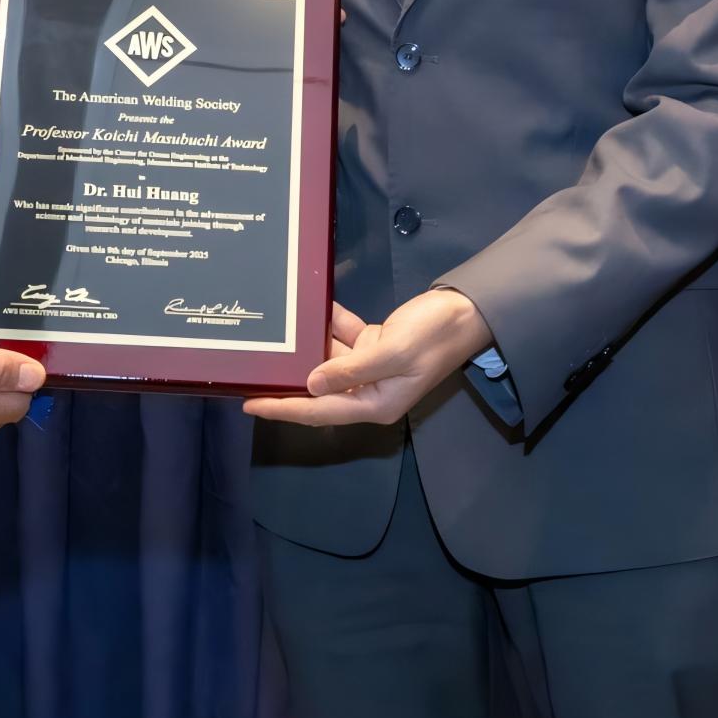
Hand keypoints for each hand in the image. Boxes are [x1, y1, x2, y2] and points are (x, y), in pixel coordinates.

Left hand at [244, 292, 490, 427]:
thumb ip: (351, 371)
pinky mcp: (376, 344)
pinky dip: (330, 321)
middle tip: (250, 369)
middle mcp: (369, 390)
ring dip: (307, 344)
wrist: (467, 312)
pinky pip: (344, 335)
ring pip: (328, 359)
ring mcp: (372, 367)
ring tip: (272, 333)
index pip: (318, 411)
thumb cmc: (433, 337)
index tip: (249, 405)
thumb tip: (310, 385)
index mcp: (374, 404)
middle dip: (287, 379)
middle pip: (318, 389)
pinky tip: (312, 305)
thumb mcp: (393, 353)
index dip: (282, 409)